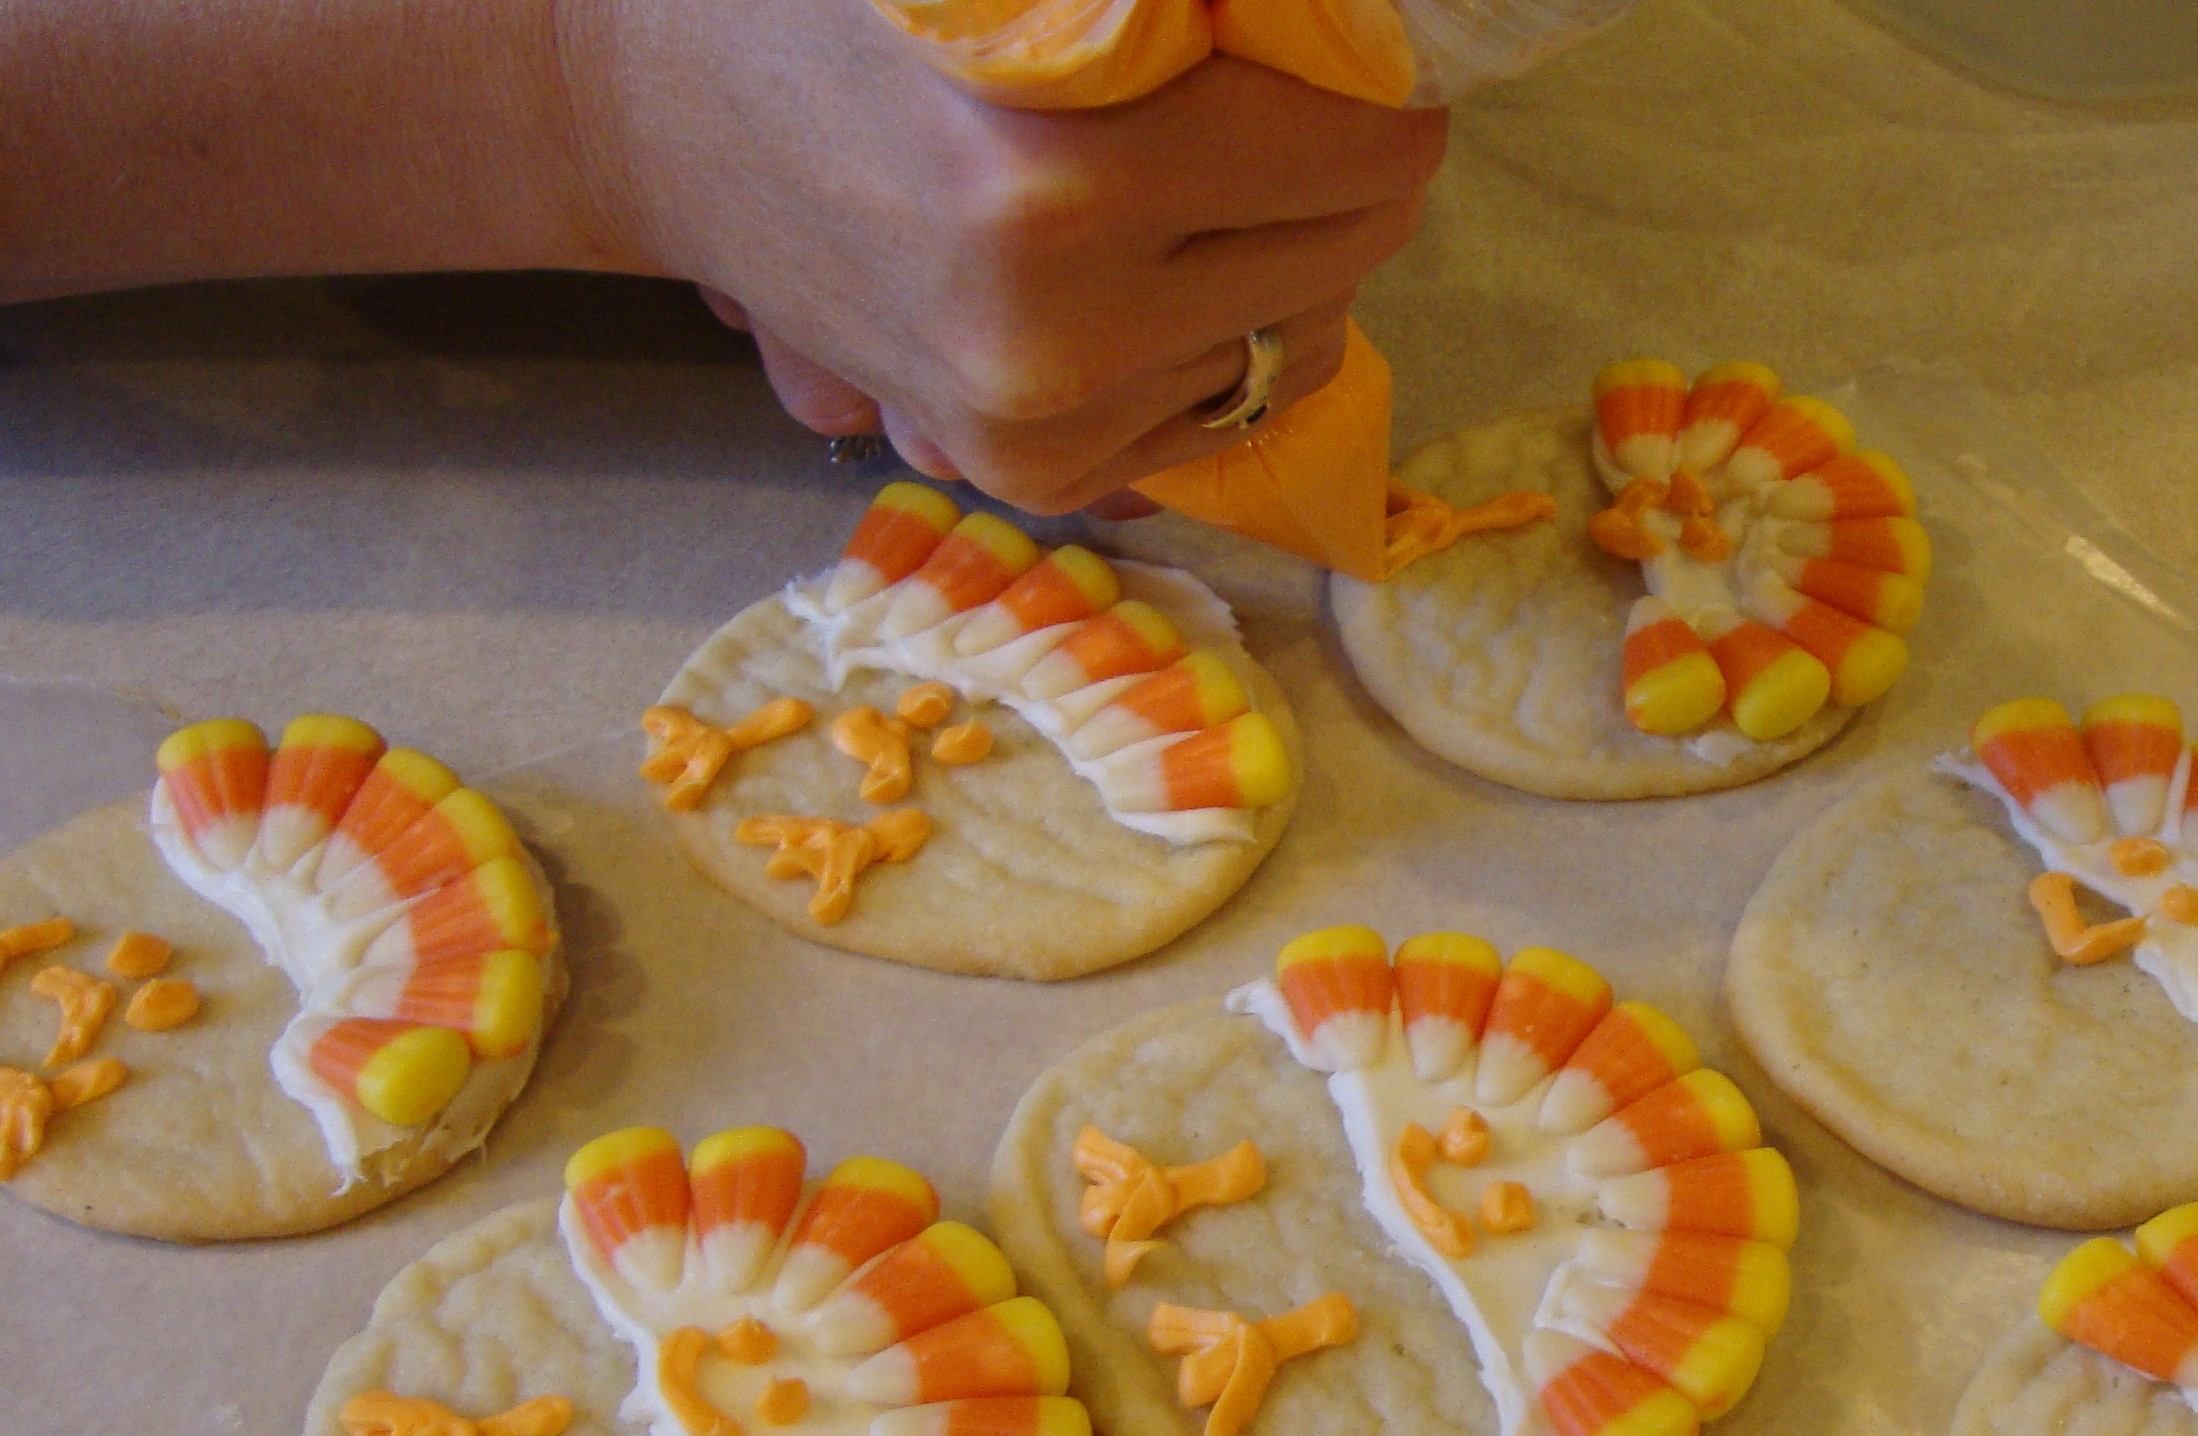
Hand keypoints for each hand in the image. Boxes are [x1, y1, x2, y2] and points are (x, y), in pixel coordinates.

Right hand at [585, 3, 1445, 509]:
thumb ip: (1189, 1)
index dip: (1380, 84)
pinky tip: (1150, 270)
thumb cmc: (838, 0)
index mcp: (1065, 186)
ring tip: (1211, 187)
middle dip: (1343, 167)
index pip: (1360, 149)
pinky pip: (1209, 414)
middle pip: (1342, 255)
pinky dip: (1211, 339)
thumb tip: (1335, 14)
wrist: (664, 106)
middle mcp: (1062, 337)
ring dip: (1285, 260)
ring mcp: (1043, 429)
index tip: (1353, 52)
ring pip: (1289, 346)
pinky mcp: (1028, 474)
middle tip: (1289, 103)